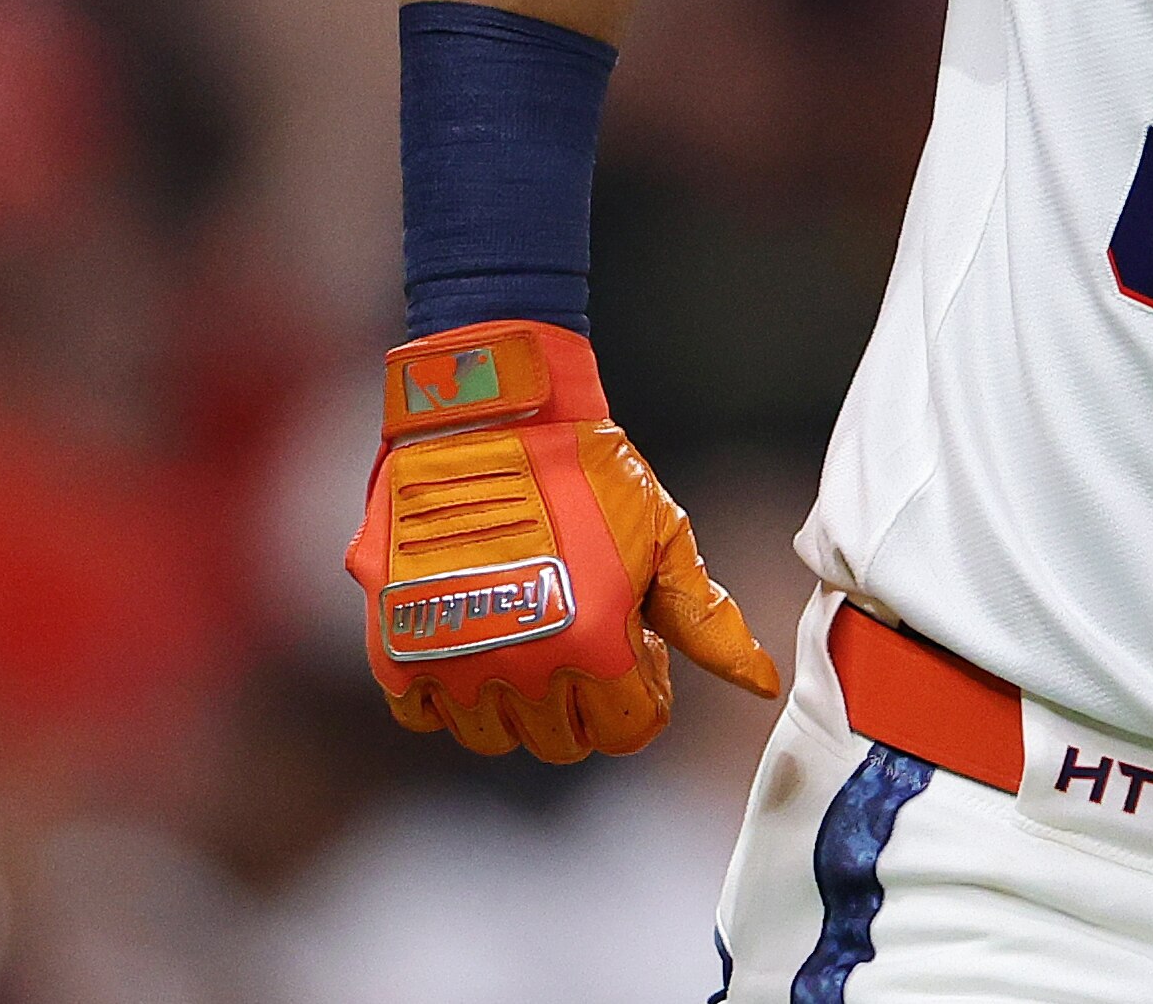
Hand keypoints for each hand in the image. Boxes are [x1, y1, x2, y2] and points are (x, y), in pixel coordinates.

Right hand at [343, 319, 781, 759]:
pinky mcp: (395, 643)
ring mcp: (454, 659)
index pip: (629, 730)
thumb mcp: (661, 535)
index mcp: (596, 644)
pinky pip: (422, 715)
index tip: (636, 654)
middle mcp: (523, 665)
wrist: (490, 410)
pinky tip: (473, 645)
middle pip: (561, 742)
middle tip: (584, 643)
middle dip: (584, 704)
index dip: (643, 694)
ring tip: (529, 640)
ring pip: (493, 736)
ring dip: (517, 704)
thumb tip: (757, 683)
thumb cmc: (584, 464)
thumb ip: (705, 619)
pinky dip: (447, 696)